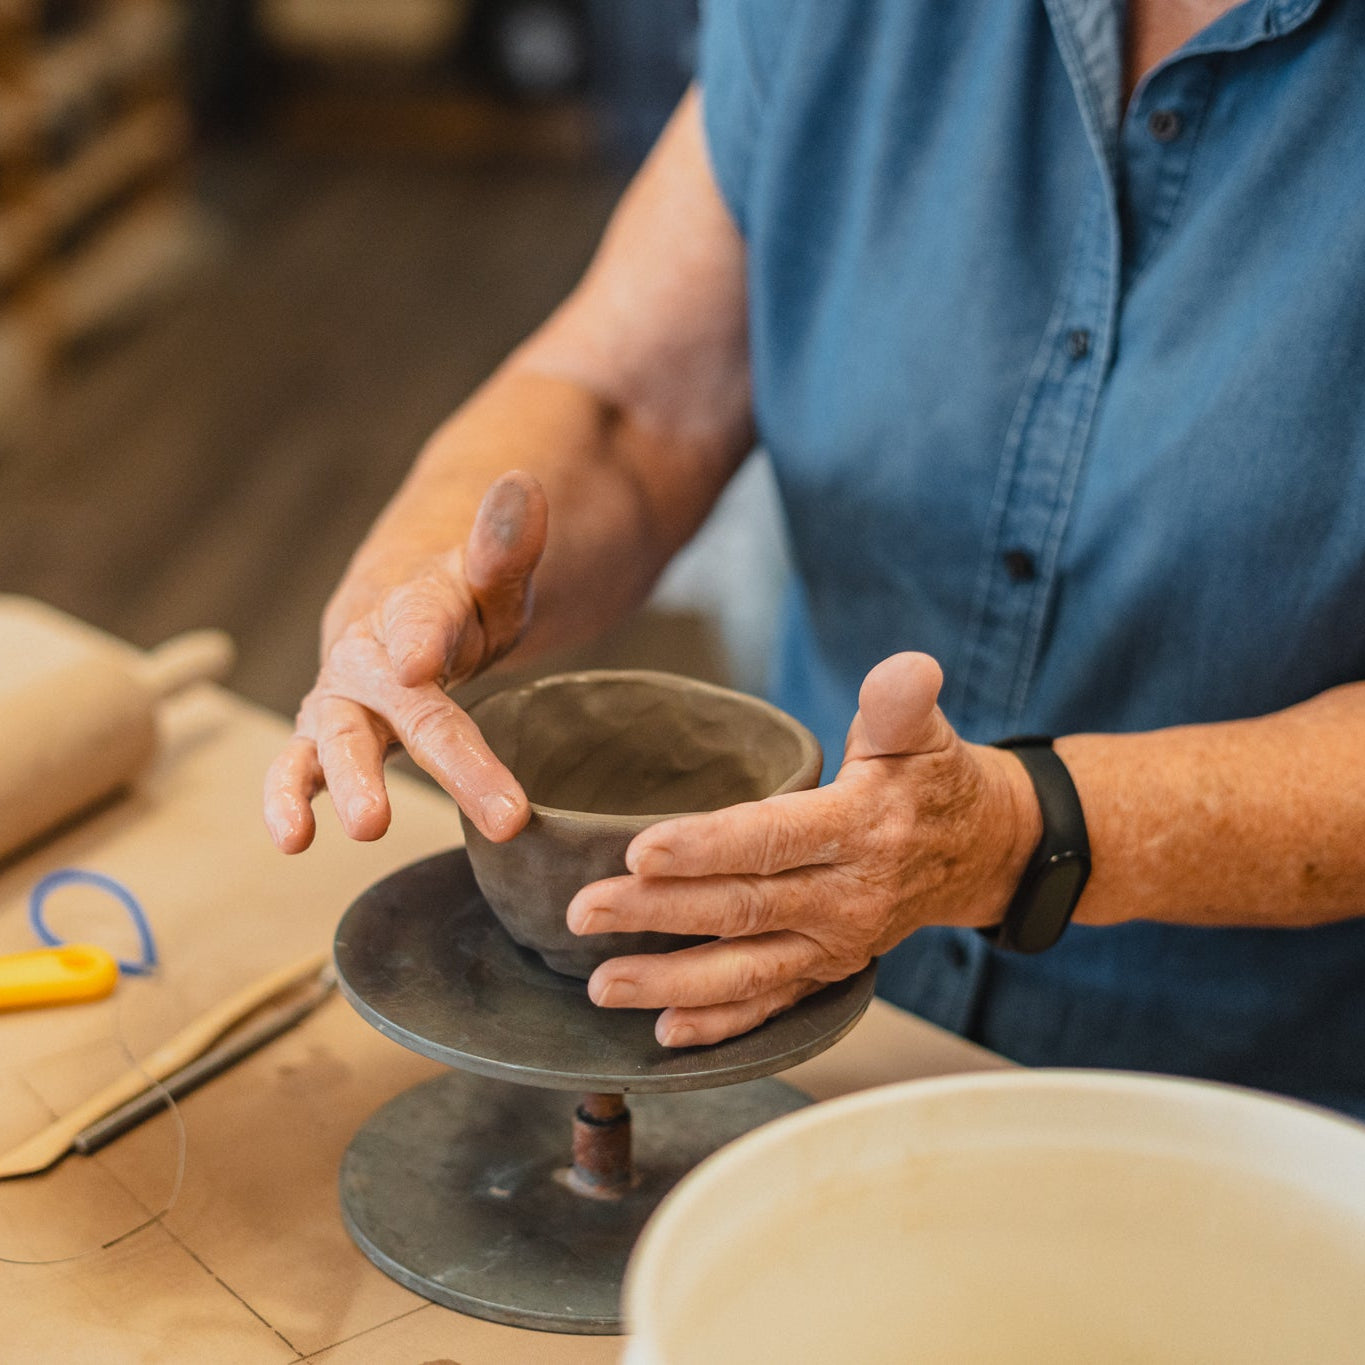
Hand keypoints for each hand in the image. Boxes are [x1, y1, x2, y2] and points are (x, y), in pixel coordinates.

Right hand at [263, 472, 547, 852]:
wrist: (401, 614)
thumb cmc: (460, 600)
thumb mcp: (495, 576)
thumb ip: (504, 546)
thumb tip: (524, 485)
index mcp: (418, 603)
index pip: (422, 616)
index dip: (420, 635)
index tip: (422, 660)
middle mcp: (369, 651)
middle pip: (406, 703)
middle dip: (449, 755)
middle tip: (500, 809)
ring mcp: (342, 697)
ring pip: (339, 737)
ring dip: (350, 779)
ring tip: (369, 825)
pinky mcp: (325, 734)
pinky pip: (297, 764)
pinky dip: (286, 796)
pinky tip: (291, 837)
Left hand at [565, 652, 1041, 1046]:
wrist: (980, 855)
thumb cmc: (934, 784)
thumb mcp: (921, 735)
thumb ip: (900, 703)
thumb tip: (910, 667)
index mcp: (859, 829)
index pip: (774, 840)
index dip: (707, 847)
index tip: (639, 851)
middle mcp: (845, 897)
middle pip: (741, 908)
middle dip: (658, 914)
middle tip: (585, 912)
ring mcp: (834, 944)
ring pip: (746, 971)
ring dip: (671, 982)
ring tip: (601, 985)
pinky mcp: (826, 972)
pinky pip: (771, 1005)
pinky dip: (719, 1025)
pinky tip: (665, 1033)